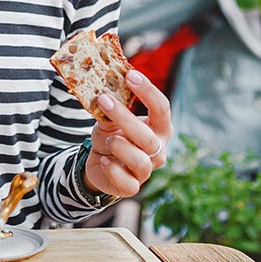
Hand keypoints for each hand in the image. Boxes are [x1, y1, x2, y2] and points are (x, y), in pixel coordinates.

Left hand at [83, 69, 172, 197]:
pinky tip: (103, 160)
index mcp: (158, 128)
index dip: (148, 91)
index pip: (161, 108)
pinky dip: (113, 169)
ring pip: (140, 160)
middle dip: (123, 116)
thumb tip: (105, 91)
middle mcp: (158, 149)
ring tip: (106, 140)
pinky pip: (127, 182)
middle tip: (103, 99)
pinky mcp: (132, 186)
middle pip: (147, 135)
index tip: (130, 74)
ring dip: (119, 146)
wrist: (99, 164)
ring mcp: (147, 170)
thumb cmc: (111, 137)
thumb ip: (110, 110)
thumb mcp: (108, 121)